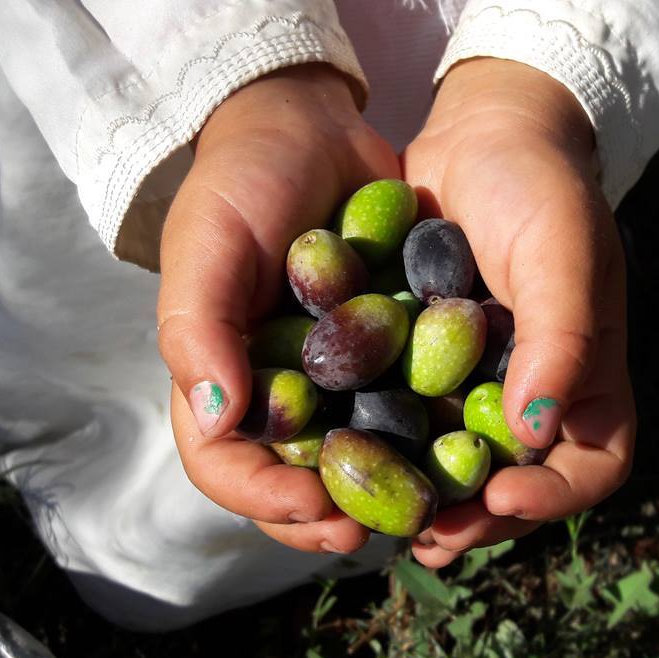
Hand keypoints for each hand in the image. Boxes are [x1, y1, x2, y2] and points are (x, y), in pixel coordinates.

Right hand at [156, 64, 399, 554]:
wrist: (309, 126)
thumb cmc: (240, 181)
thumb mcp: (207, 244)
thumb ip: (199, 330)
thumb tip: (222, 419)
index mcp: (219, 380)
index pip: (225, 466)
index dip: (262, 499)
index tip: (314, 507)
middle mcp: (274, 393)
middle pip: (291, 484)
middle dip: (329, 517)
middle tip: (375, 530)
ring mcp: (332, 379)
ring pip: (352, 462)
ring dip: (383, 493)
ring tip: (425, 506)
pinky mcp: (384, 356)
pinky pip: (402, 410)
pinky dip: (424, 437)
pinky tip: (459, 450)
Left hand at [402, 58, 635, 566]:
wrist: (483, 136)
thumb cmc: (541, 187)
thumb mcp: (563, 250)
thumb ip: (561, 335)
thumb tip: (533, 431)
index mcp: (585, 378)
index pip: (593, 465)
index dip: (556, 496)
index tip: (504, 495)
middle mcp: (531, 395)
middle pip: (518, 486)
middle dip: (478, 519)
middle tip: (431, 536)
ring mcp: (475, 386)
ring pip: (457, 468)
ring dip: (426, 501)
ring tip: (385, 525)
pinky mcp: (420, 367)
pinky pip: (409, 422)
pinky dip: (385, 450)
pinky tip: (344, 461)